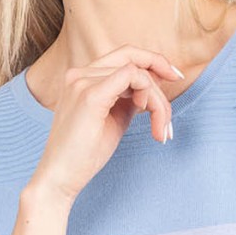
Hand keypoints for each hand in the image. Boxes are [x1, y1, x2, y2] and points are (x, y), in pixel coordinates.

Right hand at [33, 47, 183, 199]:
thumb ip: (130, 99)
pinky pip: (133, 77)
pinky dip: (151, 98)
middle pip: (132, 56)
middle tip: (173, 102)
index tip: (174, 77)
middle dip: (161, 71)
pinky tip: (153, 121)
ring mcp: (83, 82)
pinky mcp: (91, 95)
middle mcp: (80, 74)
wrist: (60, 178)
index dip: (152, 61)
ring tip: (161, 129)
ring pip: (138, 72)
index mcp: (82, 78)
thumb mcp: (115, 118)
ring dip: (158, 101)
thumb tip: (153, 88)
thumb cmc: (85, 154)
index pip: (123, 56)